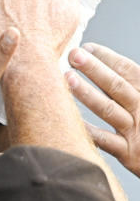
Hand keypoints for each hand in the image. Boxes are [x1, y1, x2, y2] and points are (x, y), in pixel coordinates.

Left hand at [67, 43, 139, 176]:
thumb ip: (125, 88)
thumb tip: (96, 66)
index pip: (129, 70)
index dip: (108, 57)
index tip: (87, 47)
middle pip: (117, 86)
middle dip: (95, 68)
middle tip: (74, 54)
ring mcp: (137, 132)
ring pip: (109, 110)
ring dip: (87, 94)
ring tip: (67, 79)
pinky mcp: (129, 153)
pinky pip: (105, 140)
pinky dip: (88, 129)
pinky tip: (69, 119)